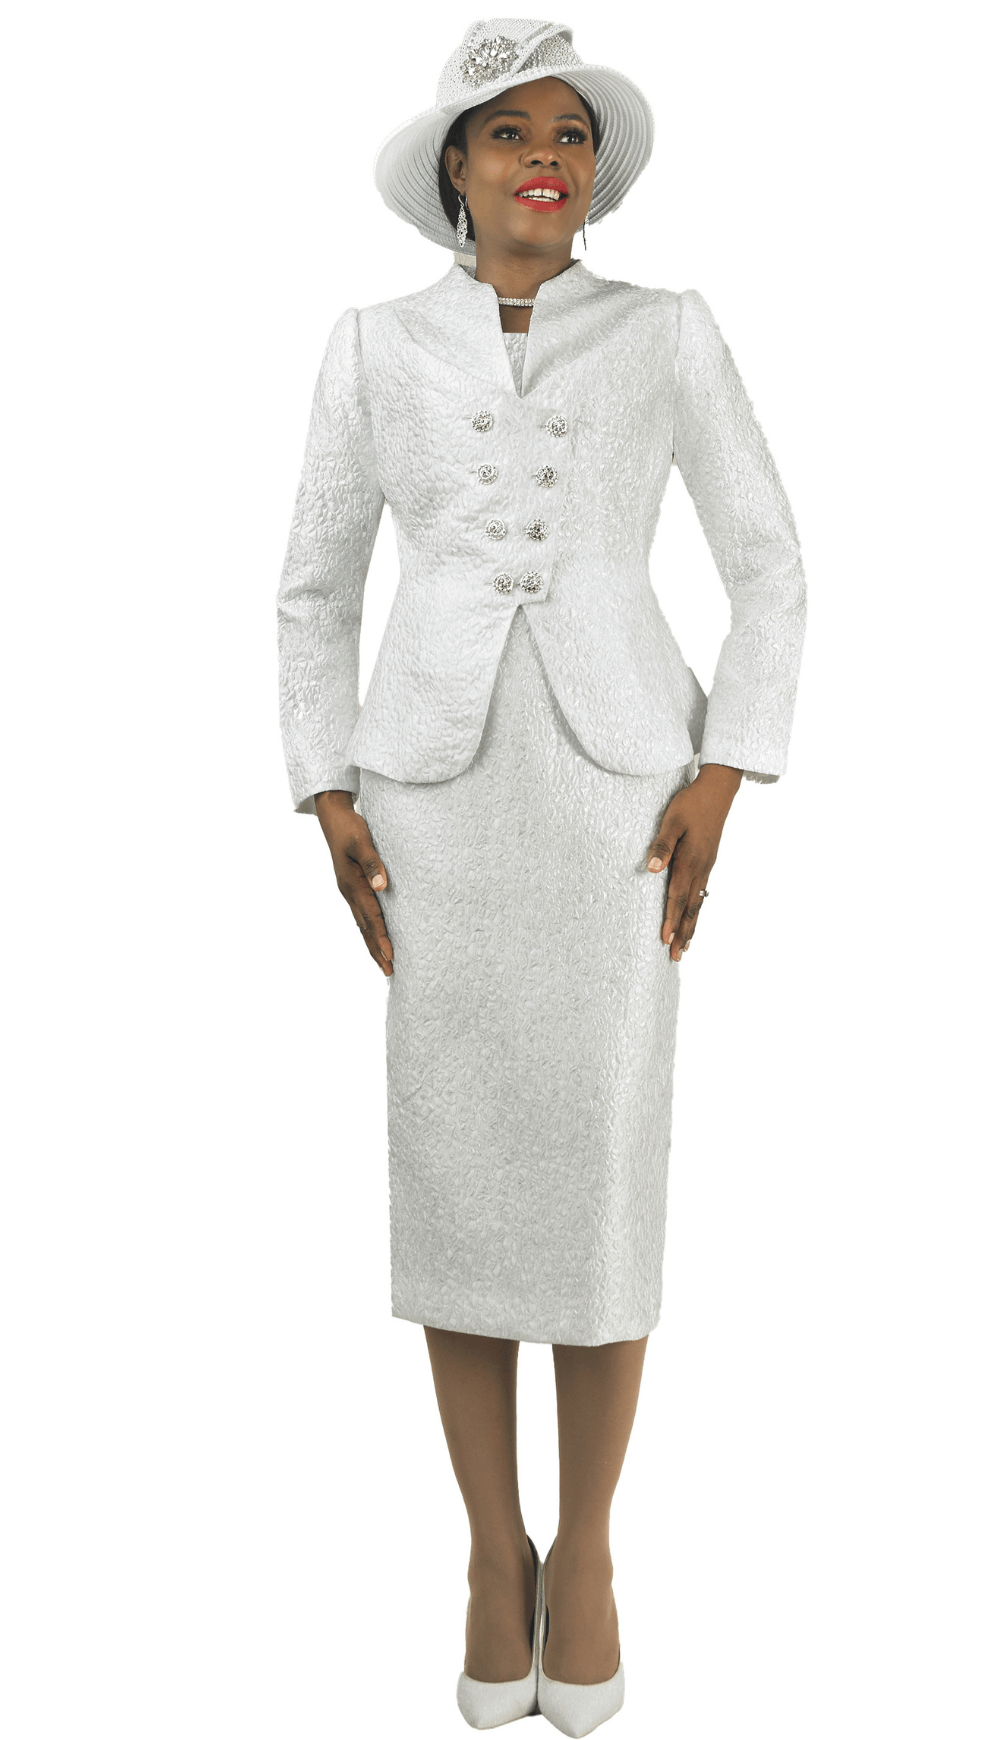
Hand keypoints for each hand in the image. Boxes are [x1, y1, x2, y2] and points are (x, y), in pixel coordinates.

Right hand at [314, 790, 392, 976]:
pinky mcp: (352, 887)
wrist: (333, 817)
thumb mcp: (362, 841)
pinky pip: (362, 914)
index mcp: (352, 885)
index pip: (371, 917)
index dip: (381, 938)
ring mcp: (349, 891)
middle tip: (389, 972)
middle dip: (377, 950)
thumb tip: (383, 886)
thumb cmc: (350, 828)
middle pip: (365, 928)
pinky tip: (376, 936)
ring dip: (373, 943)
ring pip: (362, 924)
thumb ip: (373, 864)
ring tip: (384, 962)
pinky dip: (370, 929)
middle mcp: (349, 892)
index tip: (391, 956)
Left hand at [646, 763, 742, 960]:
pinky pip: (702, 893)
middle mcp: (701, 868)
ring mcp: (707, 866)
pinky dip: (697, 909)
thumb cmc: (691, 803)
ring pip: (698, 903)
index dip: (671, 919)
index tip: (665, 939)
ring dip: (691, 925)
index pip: (677, 897)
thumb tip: (651, 870)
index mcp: (690, 861)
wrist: (718, 790)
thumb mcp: (671, 820)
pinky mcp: (708, 861)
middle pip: (691, 908)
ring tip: (685, 945)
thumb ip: (661, 846)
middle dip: (683, 932)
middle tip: (675, 956)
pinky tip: (694, 915)